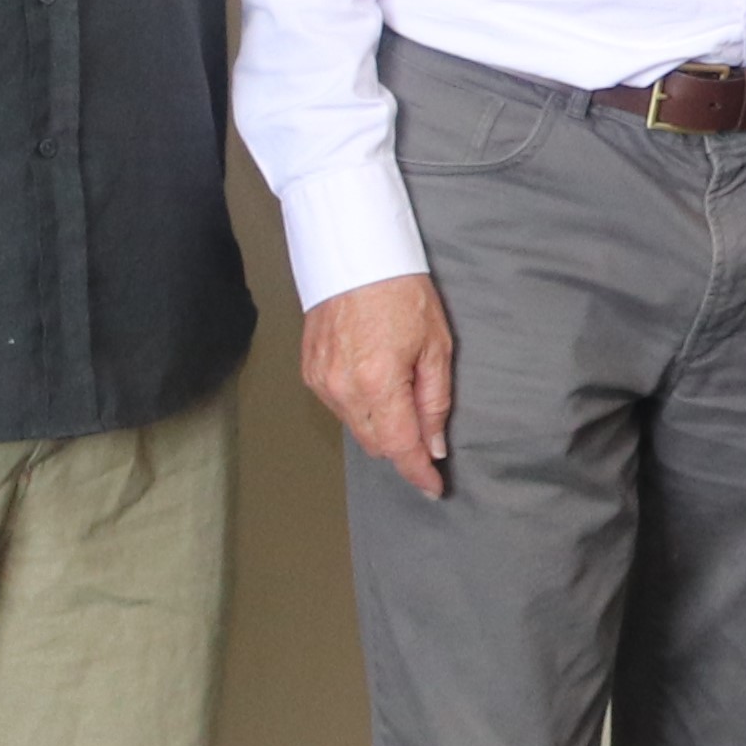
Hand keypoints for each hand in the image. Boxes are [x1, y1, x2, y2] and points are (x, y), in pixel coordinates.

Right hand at [303, 276, 455, 495]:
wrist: (355, 257)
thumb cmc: (402, 293)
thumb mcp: (436, 345)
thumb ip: (434, 401)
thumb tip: (434, 444)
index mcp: (378, 383)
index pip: (399, 447)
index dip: (418, 473)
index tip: (434, 489)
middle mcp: (342, 389)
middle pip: (375, 443)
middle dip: (403, 448)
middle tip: (427, 440)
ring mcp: (321, 382)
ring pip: (356, 428)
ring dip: (381, 427)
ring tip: (403, 399)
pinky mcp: (310, 372)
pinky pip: (339, 408)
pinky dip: (361, 408)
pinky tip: (377, 386)